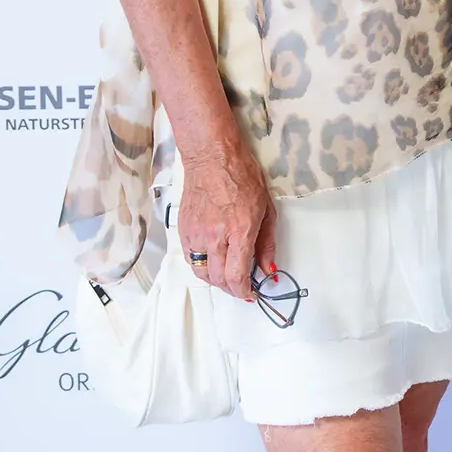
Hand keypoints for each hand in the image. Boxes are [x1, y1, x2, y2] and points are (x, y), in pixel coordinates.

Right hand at [177, 141, 275, 300]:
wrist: (212, 157)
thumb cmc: (242, 177)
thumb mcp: (266, 210)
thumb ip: (266, 243)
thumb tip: (268, 269)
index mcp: (239, 230)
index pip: (237, 275)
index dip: (244, 291)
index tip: (251, 293)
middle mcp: (215, 235)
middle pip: (219, 279)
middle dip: (232, 289)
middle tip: (242, 287)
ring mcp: (196, 233)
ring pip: (202, 272)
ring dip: (216, 281)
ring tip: (227, 277)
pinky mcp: (183, 229)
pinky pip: (190, 258)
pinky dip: (202, 266)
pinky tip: (213, 261)